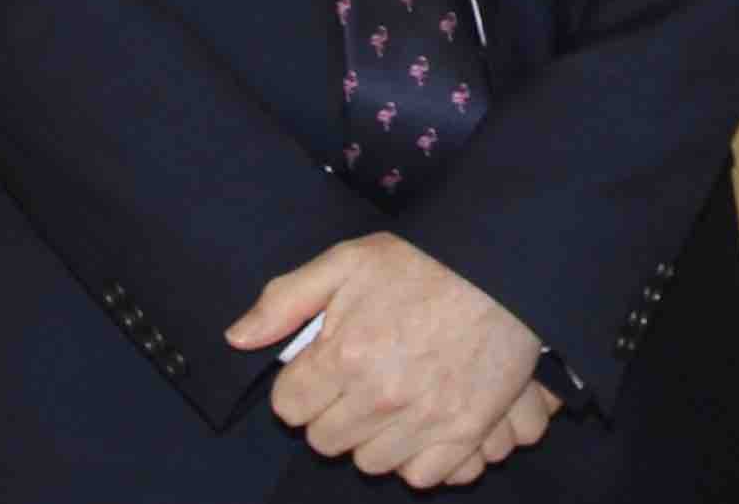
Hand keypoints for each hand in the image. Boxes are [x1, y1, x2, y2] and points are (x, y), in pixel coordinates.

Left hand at [226, 234, 547, 487]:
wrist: (500, 270)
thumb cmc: (421, 263)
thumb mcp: (344, 262)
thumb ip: (286, 301)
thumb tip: (238, 338)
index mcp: (344, 354)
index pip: (289, 408)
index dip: (300, 388)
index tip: (319, 371)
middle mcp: (380, 396)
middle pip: (325, 440)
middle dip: (331, 413)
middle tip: (355, 382)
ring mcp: (424, 419)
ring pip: (369, 462)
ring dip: (371, 437)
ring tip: (388, 400)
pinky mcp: (463, 432)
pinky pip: (420, 475)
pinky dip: (415, 457)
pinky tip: (417, 423)